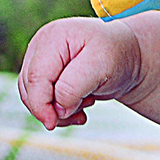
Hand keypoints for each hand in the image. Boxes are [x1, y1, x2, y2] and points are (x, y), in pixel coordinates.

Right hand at [16, 16, 143, 129]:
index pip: (36, 77)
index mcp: (54, 37)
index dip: (40, 104)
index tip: (54, 123)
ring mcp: (41, 58)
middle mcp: (42, 44)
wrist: (128, 55)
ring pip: (32, 96)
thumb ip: (74, 86)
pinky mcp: (45, 73)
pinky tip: (80, 106)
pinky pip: (40, 99)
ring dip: (57, 110)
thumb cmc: (117, 55)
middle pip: (31, 88)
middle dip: (52, 108)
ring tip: (86, 103)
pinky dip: (58, 110)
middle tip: (84, 107)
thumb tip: (57, 108)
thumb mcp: (102, 66)